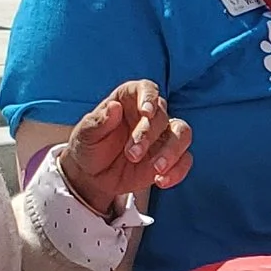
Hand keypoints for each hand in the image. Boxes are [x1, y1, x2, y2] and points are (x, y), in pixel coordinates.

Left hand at [56, 81, 191, 215]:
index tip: (145, 113)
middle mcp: (150, 116)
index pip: (146, 89)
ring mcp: (162, 137)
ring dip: (172, 151)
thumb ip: (98, 121)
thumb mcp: (85, 135)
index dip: (149, 97)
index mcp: (129, 101)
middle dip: (149, 135)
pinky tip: (161, 181)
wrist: (93, 176)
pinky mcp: (170, 158)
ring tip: (156, 168)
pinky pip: (185, 160)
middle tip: (132, 154)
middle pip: (163, 116)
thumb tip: (114, 107)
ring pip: (182, 134)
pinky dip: (178, 171)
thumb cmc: (89, 147)